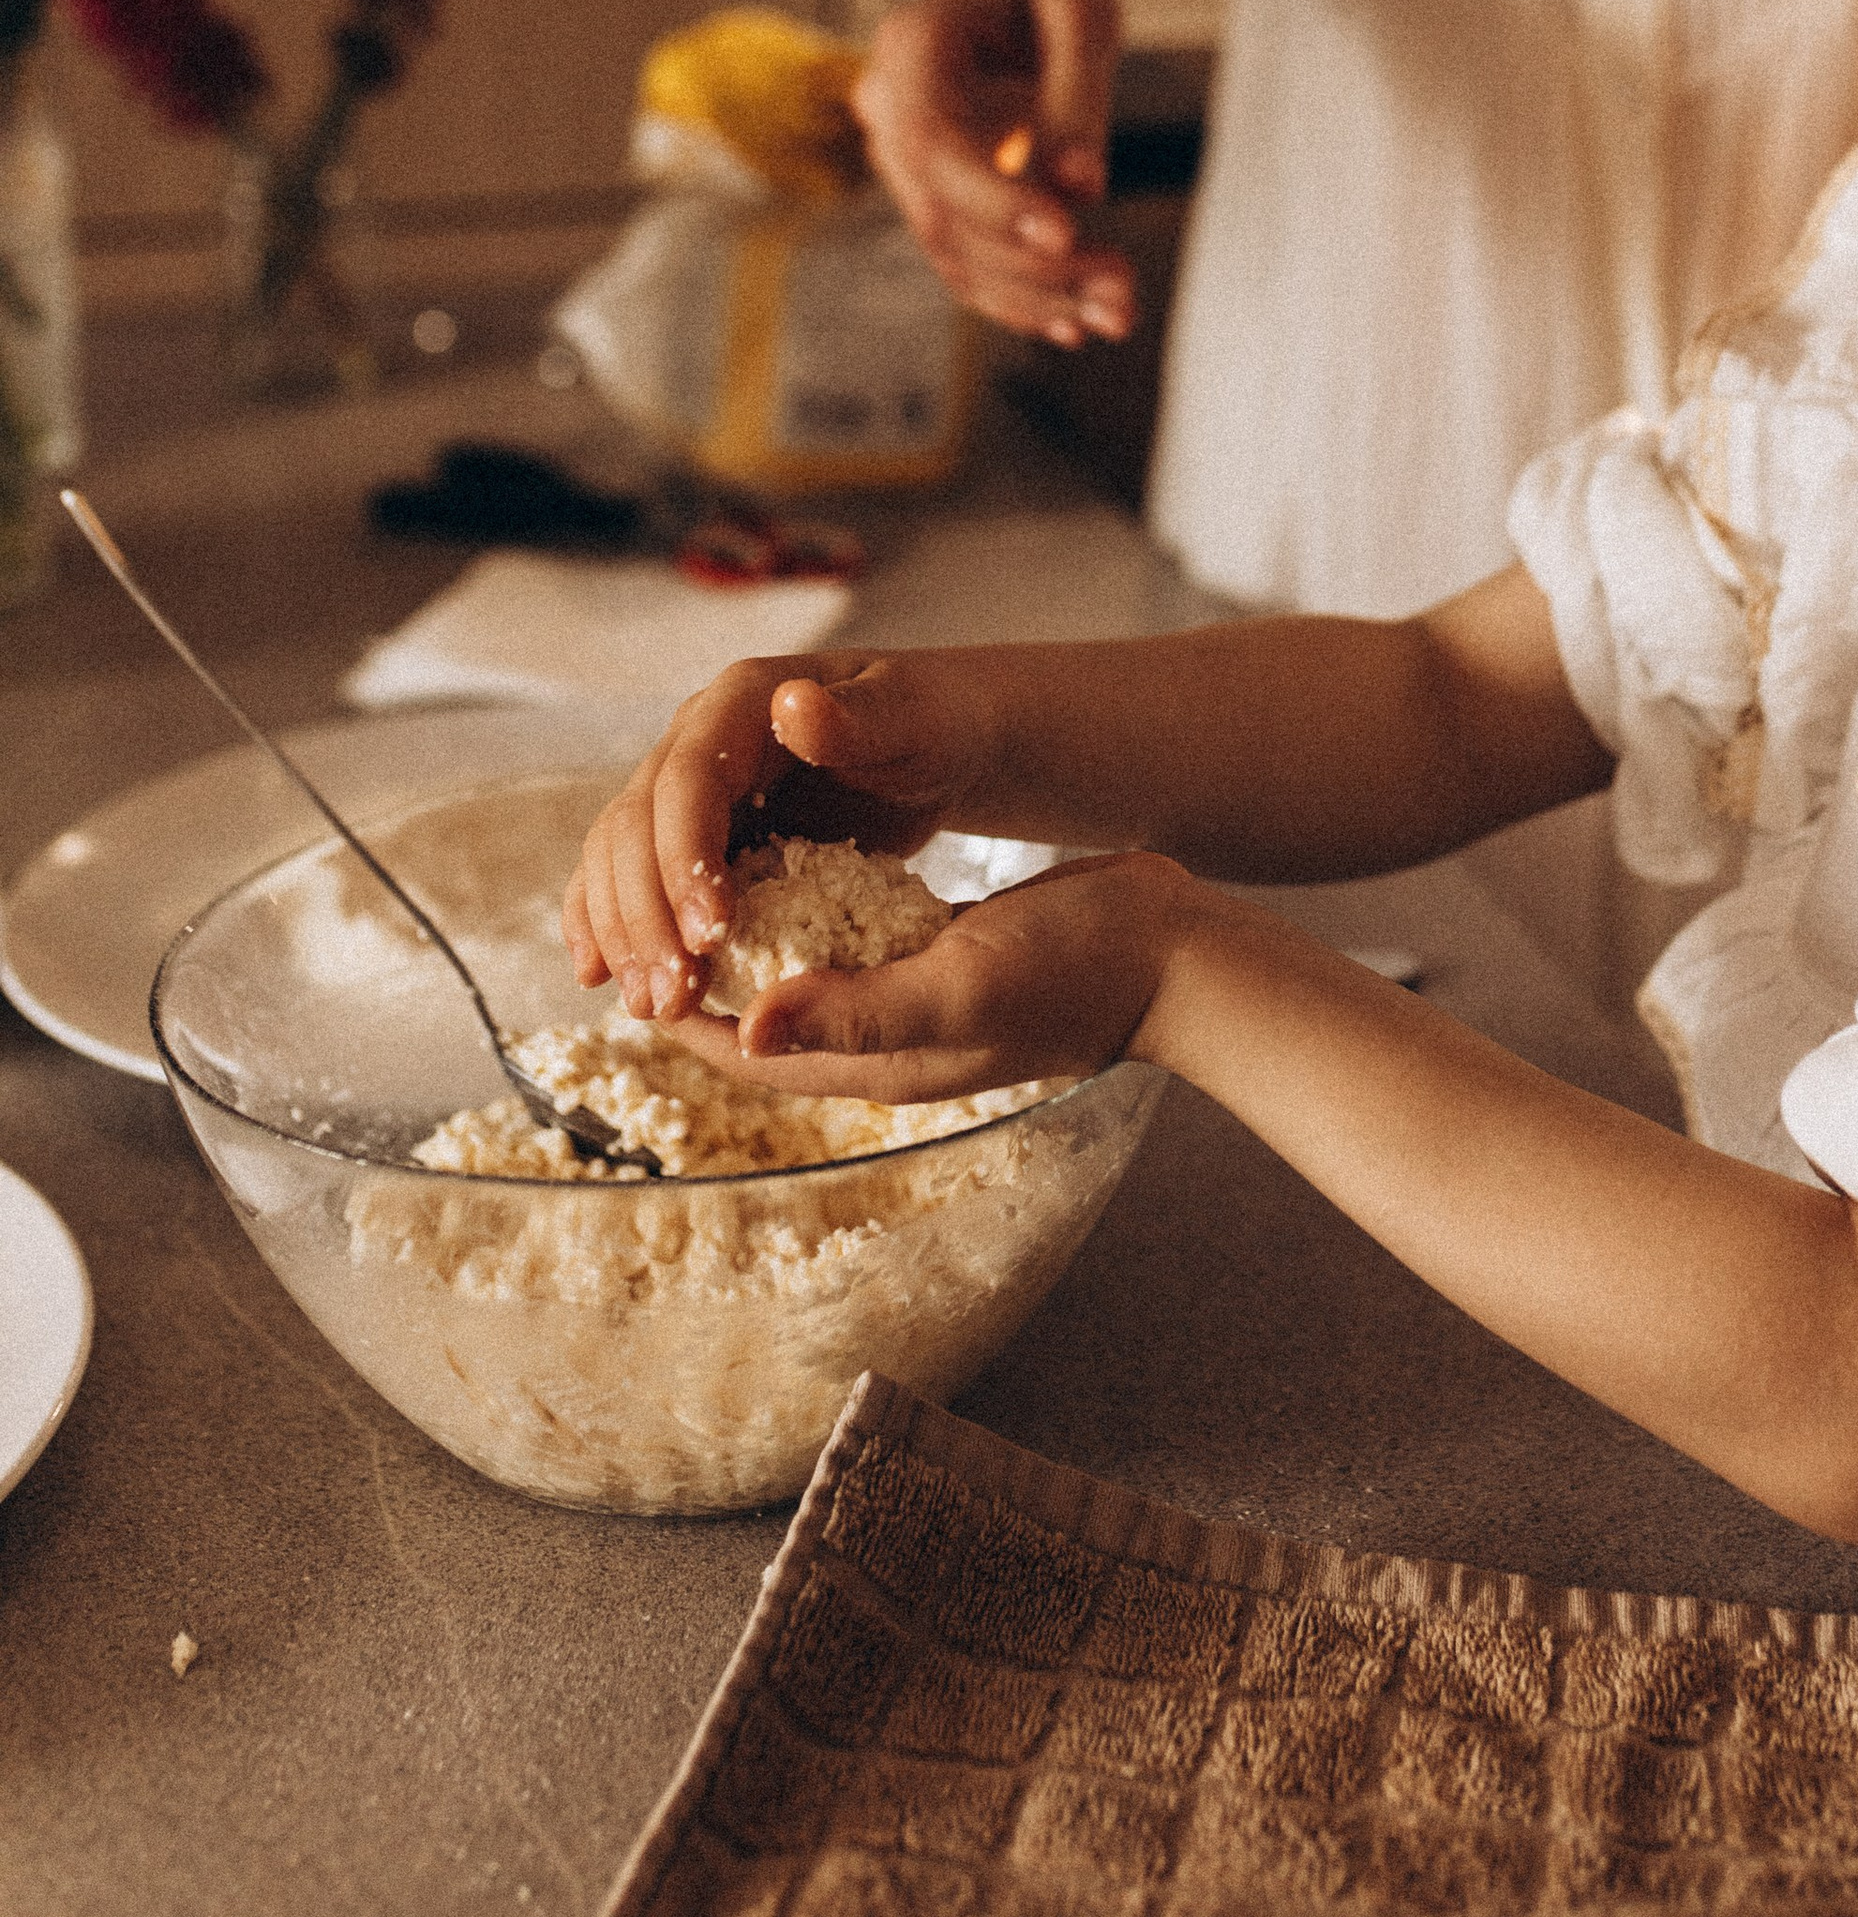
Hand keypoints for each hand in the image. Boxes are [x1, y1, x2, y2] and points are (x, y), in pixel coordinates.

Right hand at [561, 651, 979, 1023]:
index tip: (711, 932)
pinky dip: (608, 922)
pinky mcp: (694, 831)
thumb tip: (791, 706)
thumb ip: (858, 720)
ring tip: (651, 1005)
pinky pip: (631, 875)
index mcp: (742, 701)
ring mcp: (689, 787)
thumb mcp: (912, 721)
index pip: (688, 779)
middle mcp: (698, 738)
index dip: (684, 856)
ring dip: (624, 932)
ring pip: (619, 857)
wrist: (938, 736)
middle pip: (637, 825)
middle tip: (672, 995)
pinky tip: (599, 975)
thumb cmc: (935, 724)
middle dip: (645, 914)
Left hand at [646, 849, 1208, 1105]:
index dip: (680, 1011)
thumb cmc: (1074, 970)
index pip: (745, 1052)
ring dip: (753, 934)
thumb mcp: (958, 983)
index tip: (630, 960)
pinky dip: (812, 906)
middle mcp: (879, 1036)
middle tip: (657, 907)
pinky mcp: (935, 951)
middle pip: (762, 1017)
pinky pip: (853, 940)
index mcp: (872, 1061)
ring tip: (707, 875)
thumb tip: (752, 1025)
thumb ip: (856, 1007)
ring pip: (803, 973)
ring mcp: (910, 993)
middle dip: (704, 973)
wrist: (1167, 953)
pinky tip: (797, 855)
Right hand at [855, 0, 1134, 346]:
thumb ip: (1078, 94)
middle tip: (1120, 290)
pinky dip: (1020, 296)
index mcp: (913, 43)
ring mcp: (905, 156)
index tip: (1067, 232)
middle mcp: (889, 105)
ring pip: (954, 250)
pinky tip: (1077, 322)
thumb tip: (1080, 187)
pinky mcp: (936, 191)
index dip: (993, 197)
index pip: (933, 141)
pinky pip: (965, 258)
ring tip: (1117, 312)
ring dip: (1035, 294)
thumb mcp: (1085, 11)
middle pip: (942, 210)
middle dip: (1031, 264)